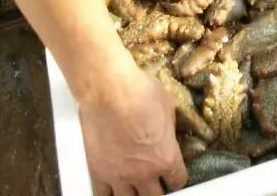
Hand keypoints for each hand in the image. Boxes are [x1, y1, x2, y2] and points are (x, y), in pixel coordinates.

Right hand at [80, 63, 187, 195]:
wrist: (110, 91)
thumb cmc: (140, 93)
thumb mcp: (167, 106)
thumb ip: (168, 127)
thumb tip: (166, 130)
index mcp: (166, 158)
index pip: (177, 181)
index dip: (175, 177)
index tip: (171, 174)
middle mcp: (145, 173)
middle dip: (154, 190)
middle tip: (151, 182)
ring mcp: (120, 175)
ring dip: (131, 194)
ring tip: (130, 186)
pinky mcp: (99, 172)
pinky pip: (102, 194)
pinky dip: (107, 193)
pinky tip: (110, 188)